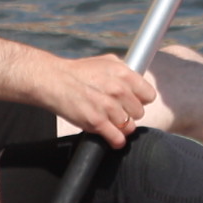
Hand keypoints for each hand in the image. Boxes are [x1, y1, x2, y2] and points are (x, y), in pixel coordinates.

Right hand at [37, 51, 160, 146]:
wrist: (53, 81)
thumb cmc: (78, 72)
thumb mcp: (106, 62)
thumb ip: (124, 71)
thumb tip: (138, 80)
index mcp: (123, 74)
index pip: (149, 95)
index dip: (140, 100)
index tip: (131, 101)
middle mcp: (118, 90)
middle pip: (139, 113)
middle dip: (129, 113)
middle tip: (116, 110)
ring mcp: (108, 107)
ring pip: (130, 127)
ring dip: (121, 127)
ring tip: (109, 121)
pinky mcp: (96, 122)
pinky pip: (117, 139)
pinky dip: (115, 140)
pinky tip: (110, 136)